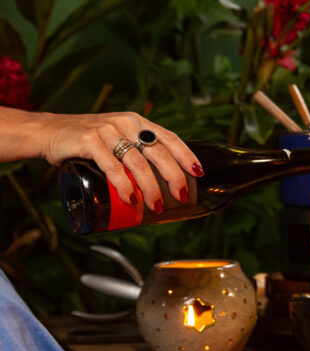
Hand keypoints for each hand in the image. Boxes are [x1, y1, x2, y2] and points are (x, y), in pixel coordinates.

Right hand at [39, 111, 200, 211]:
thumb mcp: (116, 140)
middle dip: (174, 177)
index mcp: (136, 123)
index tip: (198, 172)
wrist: (47, 132)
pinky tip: (131, 199)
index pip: (169, 137)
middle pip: (158, 152)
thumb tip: (161, 182)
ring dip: (151, 187)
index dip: (186, 155)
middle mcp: (125, 123)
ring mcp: (106, 131)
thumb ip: (136, 152)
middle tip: (181, 197)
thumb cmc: (87, 142)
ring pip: (137, 162)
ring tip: (156, 205)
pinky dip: (123, 185)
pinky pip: (112, 166)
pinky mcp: (88, 141)